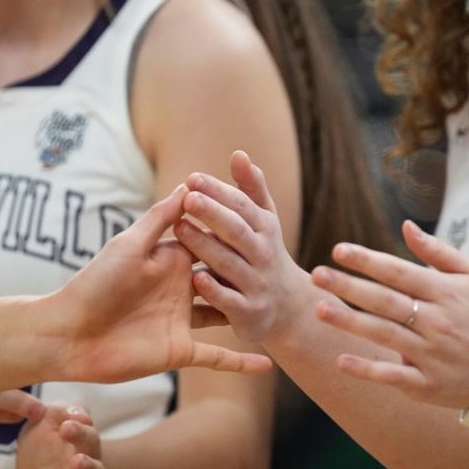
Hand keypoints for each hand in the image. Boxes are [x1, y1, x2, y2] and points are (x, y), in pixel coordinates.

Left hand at [53, 184, 272, 381]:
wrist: (69, 335)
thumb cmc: (93, 283)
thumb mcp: (129, 245)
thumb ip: (159, 217)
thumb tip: (187, 185)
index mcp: (170, 262)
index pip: (209, 242)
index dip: (232, 231)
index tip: (262, 217)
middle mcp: (181, 290)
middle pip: (223, 276)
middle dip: (249, 268)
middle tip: (286, 260)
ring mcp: (183, 322)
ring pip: (225, 313)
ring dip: (250, 310)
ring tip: (285, 308)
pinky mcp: (181, 351)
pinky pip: (218, 358)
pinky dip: (242, 363)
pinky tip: (268, 366)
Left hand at [174, 151, 309, 342]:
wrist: (287, 309)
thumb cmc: (264, 254)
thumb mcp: (264, 222)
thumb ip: (250, 190)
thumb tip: (239, 154)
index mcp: (264, 229)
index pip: (241, 206)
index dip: (218, 191)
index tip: (192, 178)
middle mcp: (263, 254)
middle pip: (237, 231)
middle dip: (213, 213)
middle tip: (188, 198)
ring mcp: (256, 284)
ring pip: (230, 264)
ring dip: (206, 246)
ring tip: (180, 229)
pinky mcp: (248, 314)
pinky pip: (229, 302)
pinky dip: (214, 290)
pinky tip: (196, 277)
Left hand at [312, 220, 468, 410]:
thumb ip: (438, 252)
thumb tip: (405, 226)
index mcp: (446, 292)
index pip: (399, 273)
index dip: (368, 261)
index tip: (338, 250)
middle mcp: (437, 322)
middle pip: (385, 301)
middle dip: (348, 287)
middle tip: (316, 275)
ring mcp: (432, 354)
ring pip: (385, 335)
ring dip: (350, 323)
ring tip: (319, 309)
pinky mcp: (429, 384)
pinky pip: (394, 376)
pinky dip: (368, 369)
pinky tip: (341, 360)